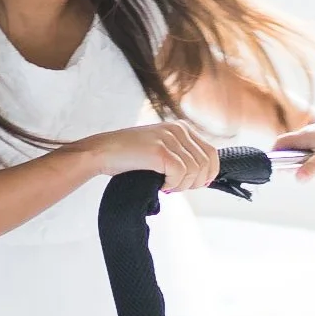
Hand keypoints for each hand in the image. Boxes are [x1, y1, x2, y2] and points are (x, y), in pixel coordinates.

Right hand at [76, 121, 219, 192]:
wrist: (102, 152)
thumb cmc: (129, 155)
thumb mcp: (161, 149)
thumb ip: (181, 156)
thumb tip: (204, 177)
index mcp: (181, 128)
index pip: (211, 154)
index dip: (209, 174)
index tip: (197, 185)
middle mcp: (178, 129)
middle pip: (205, 164)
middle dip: (194, 182)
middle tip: (176, 187)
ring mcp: (169, 138)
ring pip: (194, 171)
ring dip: (182, 185)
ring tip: (166, 186)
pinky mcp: (160, 150)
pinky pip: (180, 174)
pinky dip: (172, 185)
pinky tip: (160, 185)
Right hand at [273, 116, 314, 182]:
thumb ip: (313, 168)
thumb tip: (297, 178)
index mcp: (306, 135)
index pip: (281, 143)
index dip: (275, 156)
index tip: (276, 170)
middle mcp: (310, 134)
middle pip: (289, 148)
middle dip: (288, 162)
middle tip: (294, 175)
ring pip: (301, 151)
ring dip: (302, 162)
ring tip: (312, 171)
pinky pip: (312, 152)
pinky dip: (313, 161)